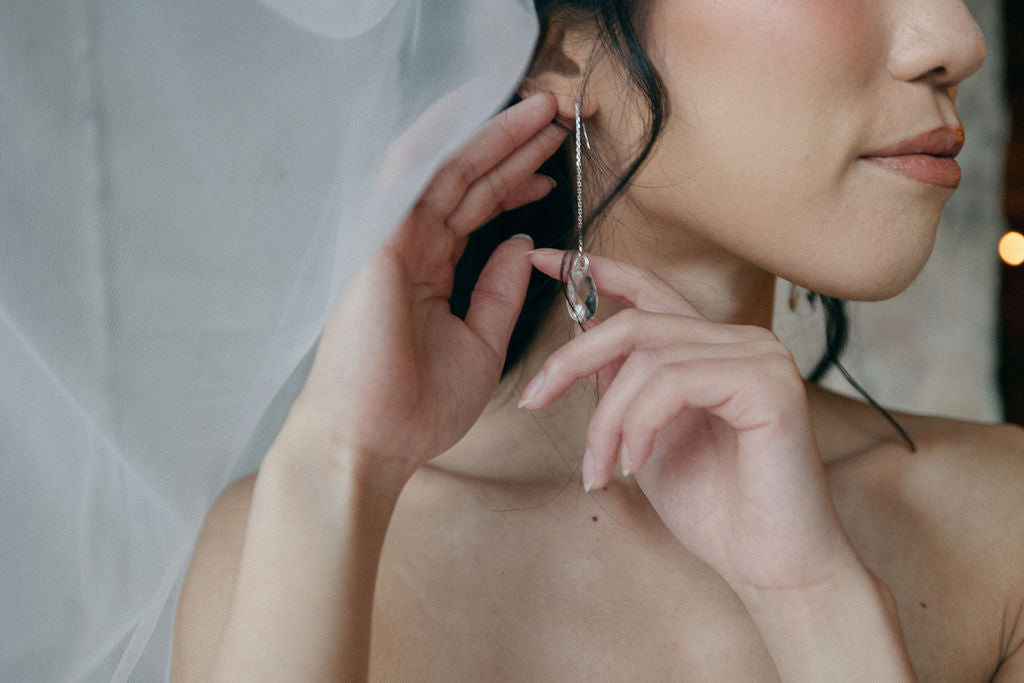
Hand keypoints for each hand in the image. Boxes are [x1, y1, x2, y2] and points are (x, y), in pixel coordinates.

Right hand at [290, 94, 566, 477]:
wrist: (371, 442)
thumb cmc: (418, 407)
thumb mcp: (481, 344)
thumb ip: (499, 291)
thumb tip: (520, 243)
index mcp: (430, 271)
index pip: (477, 210)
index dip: (517, 182)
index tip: (555, 167)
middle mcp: (409, 247)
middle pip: (468, 181)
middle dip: (515, 146)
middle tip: (558, 116)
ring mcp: (391, 240)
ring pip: (447, 171)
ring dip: (494, 136)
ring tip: (541, 110)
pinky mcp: (377, 242)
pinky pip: (407, 176)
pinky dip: (436, 140)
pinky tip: (470, 108)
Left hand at [522, 251, 859, 595]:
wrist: (772, 567)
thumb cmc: (714, 510)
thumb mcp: (644, 438)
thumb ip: (622, 385)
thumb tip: (582, 330)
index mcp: (712, 348)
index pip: (649, 290)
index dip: (593, 271)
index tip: (540, 260)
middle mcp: (740, 340)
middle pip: (634, 322)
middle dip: (570, 361)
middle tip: (533, 401)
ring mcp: (759, 356)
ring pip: (646, 358)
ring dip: (606, 420)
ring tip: (598, 470)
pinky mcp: (769, 383)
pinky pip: (674, 383)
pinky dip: (640, 425)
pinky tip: (635, 464)